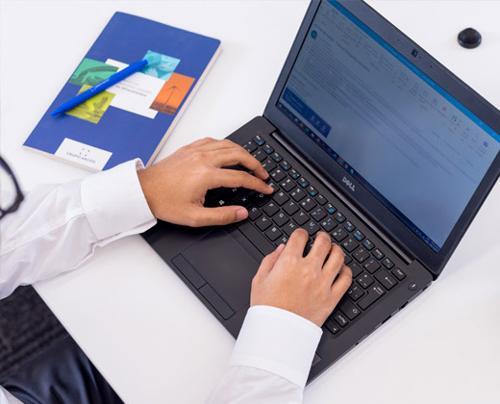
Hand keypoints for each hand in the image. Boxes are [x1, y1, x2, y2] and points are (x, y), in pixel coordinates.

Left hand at [138, 137, 272, 225]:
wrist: (142, 191)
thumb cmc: (165, 203)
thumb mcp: (195, 217)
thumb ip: (222, 216)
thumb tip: (242, 213)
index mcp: (207, 175)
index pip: (241, 177)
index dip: (257, 184)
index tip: (266, 189)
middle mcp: (204, 159)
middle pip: (239, 155)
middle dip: (256, 164)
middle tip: (263, 174)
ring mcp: (196, 150)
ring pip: (229, 145)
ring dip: (244, 153)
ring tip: (252, 163)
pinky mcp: (190, 148)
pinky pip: (215, 141)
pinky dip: (227, 145)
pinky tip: (230, 152)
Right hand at [251, 229, 351, 326]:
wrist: (277, 332)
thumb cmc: (267, 308)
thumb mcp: (259, 279)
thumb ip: (271, 260)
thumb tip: (281, 248)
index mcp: (289, 263)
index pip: (300, 236)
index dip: (301, 233)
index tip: (301, 235)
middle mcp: (308, 270)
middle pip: (323, 242)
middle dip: (322, 236)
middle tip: (321, 237)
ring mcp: (322, 283)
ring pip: (338, 257)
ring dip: (336, 249)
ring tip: (333, 249)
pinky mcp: (331, 298)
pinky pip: (346, 279)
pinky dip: (346, 270)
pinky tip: (341, 269)